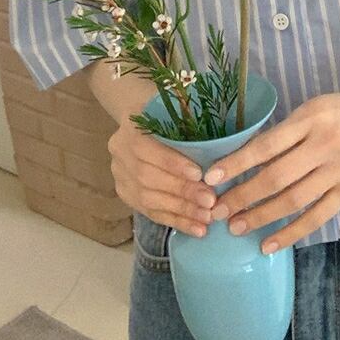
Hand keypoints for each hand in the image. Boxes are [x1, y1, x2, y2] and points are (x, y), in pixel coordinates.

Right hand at [108, 115, 216, 236]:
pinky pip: (152, 213)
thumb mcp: (176, 110)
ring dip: (182, 211)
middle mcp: (120, 153)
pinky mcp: (127, 195)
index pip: (147, 149)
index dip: (172, 164)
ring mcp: (121, 176)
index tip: (199, 174)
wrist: (142, 124)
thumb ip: (187, 122)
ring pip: (149, 199)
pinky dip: (177, 222)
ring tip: (207, 218)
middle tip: (210, 201)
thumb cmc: (168, 116)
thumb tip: (219, 140)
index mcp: (131, 128)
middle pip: (148, 178)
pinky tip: (198, 229)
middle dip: (182, 192)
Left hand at [204, 83, 339, 251]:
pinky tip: (270, 244)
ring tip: (236, 228)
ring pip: (293, 200)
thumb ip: (290, 131)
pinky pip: (318, 216)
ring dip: (261, 216)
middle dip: (242, 196)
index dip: (236, 163)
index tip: (211, 178)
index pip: (265, 145)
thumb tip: (250, 158)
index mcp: (310, 118)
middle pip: (275, 177)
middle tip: (215, 212)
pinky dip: (292, 232)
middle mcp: (324, 144)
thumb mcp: (318, 107)